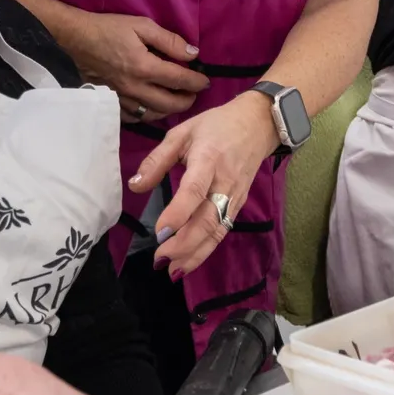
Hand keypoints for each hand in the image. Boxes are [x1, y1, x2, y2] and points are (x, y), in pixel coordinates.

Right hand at [64, 12, 209, 120]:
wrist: (74, 40)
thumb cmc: (108, 29)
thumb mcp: (141, 25)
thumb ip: (169, 40)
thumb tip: (193, 53)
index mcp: (145, 67)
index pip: (180, 80)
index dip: (197, 83)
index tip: (205, 82)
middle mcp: (136, 88)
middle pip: (170, 104)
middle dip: (187, 101)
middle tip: (194, 95)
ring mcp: (122, 99)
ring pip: (153, 114)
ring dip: (169, 110)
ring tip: (176, 101)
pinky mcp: (111, 103)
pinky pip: (134, 117)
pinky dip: (148, 114)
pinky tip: (152, 107)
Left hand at [128, 92, 277, 276]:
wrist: (258, 124)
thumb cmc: (216, 126)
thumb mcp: (182, 132)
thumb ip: (157, 159)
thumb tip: (135, 185)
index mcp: (208, 159)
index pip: (194, 190)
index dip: (178, 213)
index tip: (160, 232)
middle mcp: (224, 182)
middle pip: (208, 219)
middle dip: (184, 244)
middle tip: (159, 259)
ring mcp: (234, 196)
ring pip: (216, 231)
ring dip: (195, 253)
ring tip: (171, 270)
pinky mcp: (239, 205)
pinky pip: (222, 230)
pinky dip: (205, 250)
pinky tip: (188, 262)